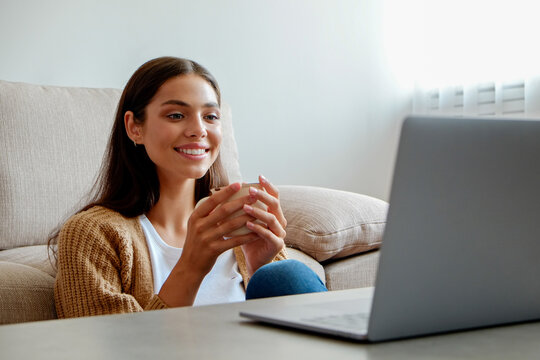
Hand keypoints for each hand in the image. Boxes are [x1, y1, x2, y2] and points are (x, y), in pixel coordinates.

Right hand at [159, 182, 259, 305]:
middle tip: (253, 195)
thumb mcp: (196, 226)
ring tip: (259, 212)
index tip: (238, 183)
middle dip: (240, 201)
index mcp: (195, 217)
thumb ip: (207, 213)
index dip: (226, 191)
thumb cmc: (197, 243)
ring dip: (246, 217)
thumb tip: (222, 196)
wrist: (189, 266)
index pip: (212, 200)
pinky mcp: (214, 250)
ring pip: (231, 225)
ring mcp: (206, 238)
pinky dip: (246, 236)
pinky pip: (234, 241)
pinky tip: (256, 232)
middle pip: (224, 210)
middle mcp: (200, 226)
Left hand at [240, 175, 286, 275]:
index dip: (268, 185)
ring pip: (272, 219)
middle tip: (251, 190)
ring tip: (245, 207)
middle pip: (275, 204)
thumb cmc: (248, 239)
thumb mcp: (244, 221)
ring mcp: (280, 233)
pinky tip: (248, 224)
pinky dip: (258, 228)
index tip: (259, 176)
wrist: (254, 261)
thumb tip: (224, 191)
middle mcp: (280, 221)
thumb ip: (241, 208)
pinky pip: (268, 235)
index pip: (274, 195)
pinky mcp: (277, 245)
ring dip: (258, 212)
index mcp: (274, 213)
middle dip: (263, 196)